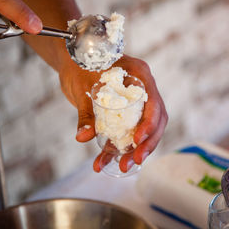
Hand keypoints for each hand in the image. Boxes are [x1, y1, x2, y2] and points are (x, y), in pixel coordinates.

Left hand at [59, 55, 167, 172]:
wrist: (72, 61)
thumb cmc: (79, 64)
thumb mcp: (82, 88)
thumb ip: (85, 113)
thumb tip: (83, 137)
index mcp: (138, 74)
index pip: (153, 101)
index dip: (149, 123)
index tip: (136, 140)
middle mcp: (142, 88)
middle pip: (155, 120)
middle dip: (147, 143)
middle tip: (135, 161)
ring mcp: (136, 101)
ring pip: (144, 129)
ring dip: (134, 150)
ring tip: (122, 167)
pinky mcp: (126, 112)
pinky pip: (126, 132)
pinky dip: (117, 148)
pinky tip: (103, 162)